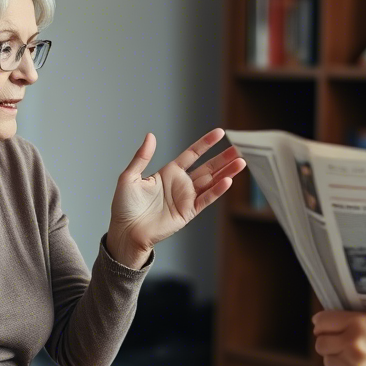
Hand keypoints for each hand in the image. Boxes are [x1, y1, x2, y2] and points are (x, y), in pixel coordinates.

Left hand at [107, 128, 244, 267]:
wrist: (125, 231)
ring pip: (211, 182)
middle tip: (239, 149)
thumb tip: (151, 136)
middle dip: (223, 158)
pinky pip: (206, 199)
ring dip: (227, 172)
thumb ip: (142, 156)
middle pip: (208, 167)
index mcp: (168, 173)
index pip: (192, 154)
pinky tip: (228, 181)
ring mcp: (186, 198)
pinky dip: (217, 191)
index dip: (205, 144)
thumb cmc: (124, 206)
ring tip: (241, 162)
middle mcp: (181, 184)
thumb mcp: (130, 176)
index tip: (220, 133)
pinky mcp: (188, 212)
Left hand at [312, 310, 365, 365]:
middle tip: (341, 344)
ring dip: (337, 360)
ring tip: (354, 359)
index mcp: (358, 324)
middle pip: (320, 344)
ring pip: (327, 363)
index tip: (326, 327)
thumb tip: (329, 320)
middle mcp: (352, 345)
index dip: (322, 324)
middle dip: (329, 342)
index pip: (322, 321)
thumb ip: (355, 317)